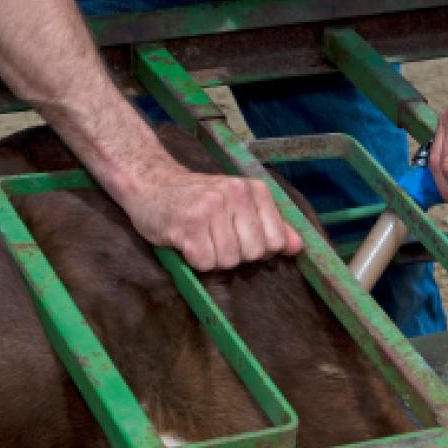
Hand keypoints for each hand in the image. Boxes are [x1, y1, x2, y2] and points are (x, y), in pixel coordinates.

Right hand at [120, 160, 302, 270]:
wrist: (151, 184)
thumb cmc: (198, 199)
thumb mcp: (239, 205)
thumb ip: (271, 224)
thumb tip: (297, 246)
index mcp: (254, 189)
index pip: (275, 242)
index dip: (257, 249)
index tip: (237, 236)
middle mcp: (236, 194)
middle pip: (254, 253)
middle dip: (234, 254)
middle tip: (215, 237)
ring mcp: (212, 207)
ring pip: (229, 261)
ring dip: (213, 258)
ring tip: (200, 237)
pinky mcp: (189, 224)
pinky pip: (206, 263)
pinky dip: (196, 260)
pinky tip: (187, 241)